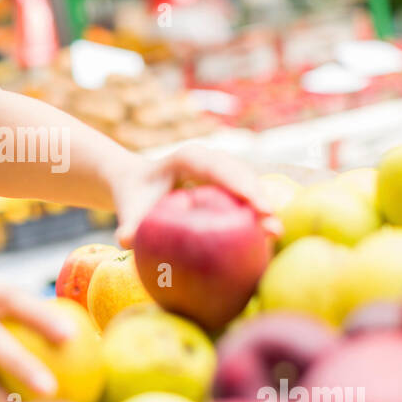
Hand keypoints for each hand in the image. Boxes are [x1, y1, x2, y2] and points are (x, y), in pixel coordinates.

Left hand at [112, 144, 282, 249]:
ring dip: (263, 208)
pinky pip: (245, 199)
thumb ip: (128, 224)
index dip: (239, 184)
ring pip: (248, 185)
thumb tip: (127, 240)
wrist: (138, 186)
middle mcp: (210, 161)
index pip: (216, 167)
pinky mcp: (226, 187)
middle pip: (240, 175)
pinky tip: (264, 242)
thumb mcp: (129, 209)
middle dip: (259, 198)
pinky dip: (255, 217)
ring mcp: (221, 173)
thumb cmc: (135, 197)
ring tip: (275, 235)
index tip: (257, 206)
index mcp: (187, 158)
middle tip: (273, 226)